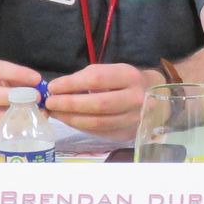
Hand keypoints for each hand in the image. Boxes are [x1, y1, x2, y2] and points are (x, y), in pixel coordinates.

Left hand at [44, 62, 161, 140]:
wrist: (152, 96)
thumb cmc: (123, 81)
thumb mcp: (109, 71)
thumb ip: (85, 78)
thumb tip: (56, 89)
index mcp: (129, 76)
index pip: (96, 79)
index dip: (71, 84)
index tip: (52, 87)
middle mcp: (135, 98)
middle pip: (98, 104)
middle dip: (69, 104)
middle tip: (50, 103)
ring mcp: (134, 119)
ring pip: (98, 122)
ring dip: (71, 119)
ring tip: (55, 113)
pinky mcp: (127, 133)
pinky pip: (99, 132)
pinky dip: (80, 126)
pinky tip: (69, 120)